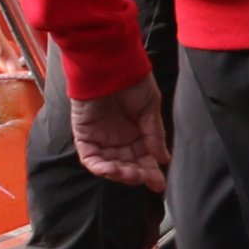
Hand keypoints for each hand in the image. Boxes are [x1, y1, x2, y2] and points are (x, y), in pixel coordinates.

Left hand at [71, 77, 168, 191]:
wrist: (109, 64)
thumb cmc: (132, 81)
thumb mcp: (150, 107)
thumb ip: (154, 135)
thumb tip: (163, 159)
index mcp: (138, 133)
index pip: (144, 159)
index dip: (151, 173)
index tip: (159, 184)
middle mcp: (120, 139)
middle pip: (128, 166)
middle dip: (137, 175)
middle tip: (144, 177)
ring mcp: (101, 139)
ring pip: (110, 166)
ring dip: (120, 174)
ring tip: (129, 174)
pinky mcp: (85, 136)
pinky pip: (90, 158)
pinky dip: (99, 167)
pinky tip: (111, 170)